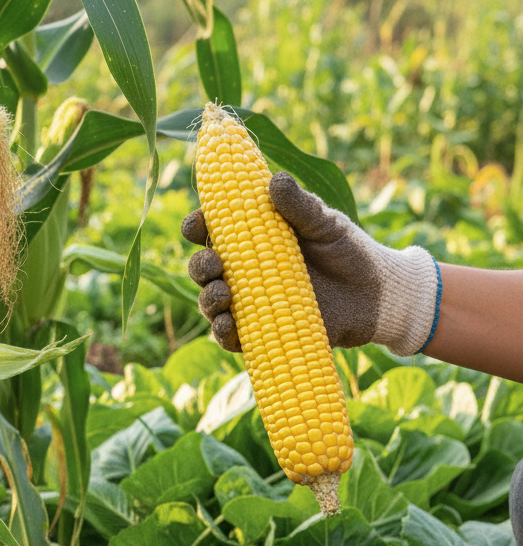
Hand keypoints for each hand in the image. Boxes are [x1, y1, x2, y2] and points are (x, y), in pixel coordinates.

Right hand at [182, 171, 439, 356]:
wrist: (376, 296)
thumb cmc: (349, 251)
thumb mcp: (326, 223)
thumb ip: (300, 205)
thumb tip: (274, 181)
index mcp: (252, 238)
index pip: (213, 230)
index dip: (197, 226)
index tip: (198, 225)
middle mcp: (244, 271)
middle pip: (203, 268)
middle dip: (200, 266)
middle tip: (214, 264)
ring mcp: (250, 303)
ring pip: (211, 302)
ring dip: (208, 299)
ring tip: (223, 294)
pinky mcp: (260, 333)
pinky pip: (230, 337)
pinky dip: (222, 331)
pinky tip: (228, 323)